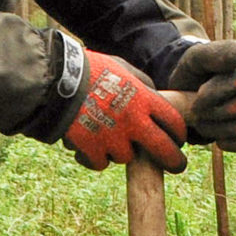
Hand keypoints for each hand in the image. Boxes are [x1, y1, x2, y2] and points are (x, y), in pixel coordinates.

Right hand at [61, 53, 187, 172]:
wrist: (55, 80)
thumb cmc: (90, 69)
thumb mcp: (123, 68)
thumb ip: (142, 83)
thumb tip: (154, 94)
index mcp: (144, 99)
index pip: (174, 122)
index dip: (180, 134)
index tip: (179, 140)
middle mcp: (133, 121)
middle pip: (163, 150)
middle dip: (174, 162)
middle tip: (176, 167)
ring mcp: (113, 138)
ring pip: (126, 157)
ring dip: (119, 151)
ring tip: (105, 137)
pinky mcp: (91, 149)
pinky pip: (99, 164)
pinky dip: (93, 158)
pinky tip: (87, 149)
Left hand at [169, 40, 235, 150]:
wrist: (193, 91)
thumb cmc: (194, 72)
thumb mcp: (195, 58)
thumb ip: (214, 55)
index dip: (222, 89)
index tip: (199, 93)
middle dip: (220, 112)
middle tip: (197, 113)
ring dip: (226, 129)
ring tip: (203, 126)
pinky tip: (220, 141)